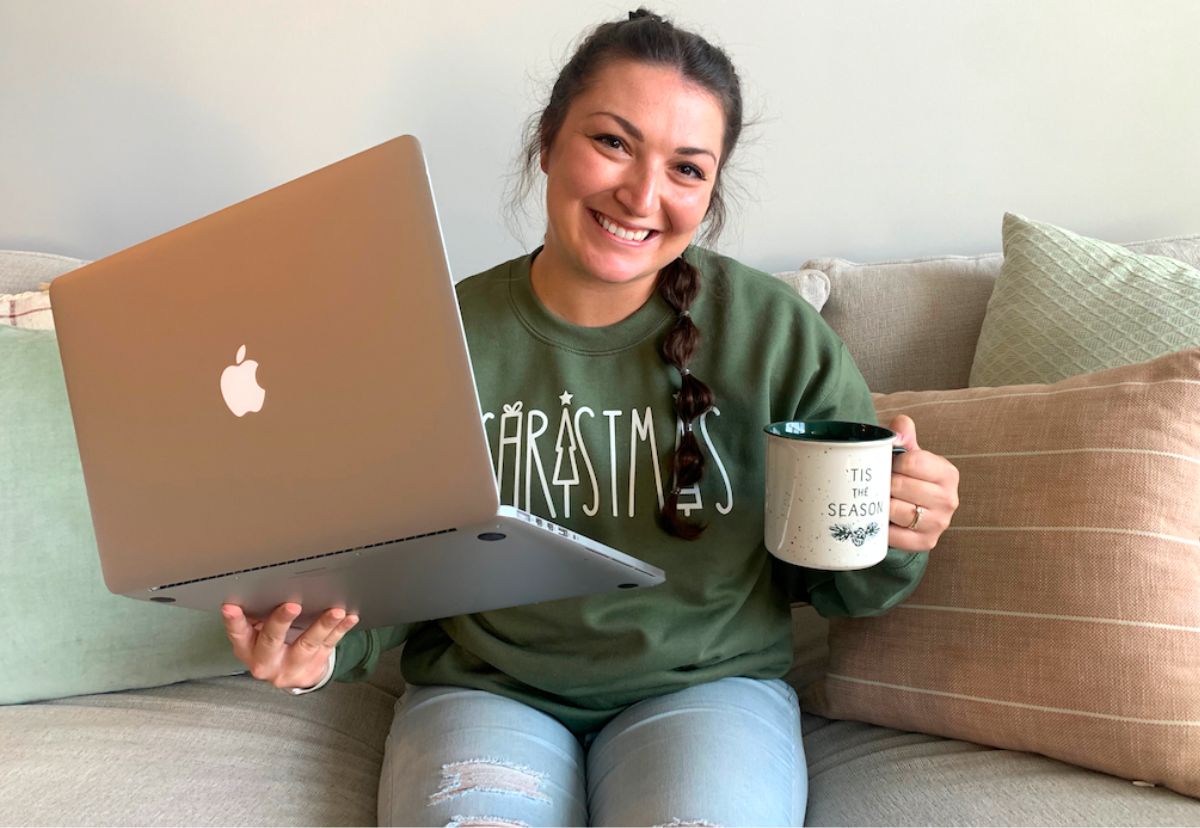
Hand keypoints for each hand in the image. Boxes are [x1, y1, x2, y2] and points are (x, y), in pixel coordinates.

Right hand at [221, 602, 358, 689]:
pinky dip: (340, 629)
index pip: (238, 634)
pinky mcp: (314, 665)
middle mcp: (267, 662)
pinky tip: (349, 618)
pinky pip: (329, 645)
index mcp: (247, 650)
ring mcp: (292, 666)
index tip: (230, 607)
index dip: (234, 621)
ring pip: (308, 644)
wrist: (290, 674)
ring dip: (322, 625)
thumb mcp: (255, 636)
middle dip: (281, 622)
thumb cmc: (269, 645)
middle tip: (291, 606)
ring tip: (335, 611)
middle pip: (272, 641)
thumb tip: (257, 587)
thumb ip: (255, 617)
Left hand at [887, 414, 959, 551]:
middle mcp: (949, 499)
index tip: (887, 465)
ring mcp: (939, 523)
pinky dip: (882, 528)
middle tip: (877, 484)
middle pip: (901, 486)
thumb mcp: (910, 453)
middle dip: (883, 483)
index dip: (892, 462)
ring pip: (896, 511)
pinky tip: (879, 519)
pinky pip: (894, 536)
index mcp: (947, 473)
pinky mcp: (926, 542)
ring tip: (877, 499)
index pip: (912, 461)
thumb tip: (897, 432)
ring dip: (881, 505)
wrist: (918, 511)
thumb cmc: (910, 477)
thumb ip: (904, 433)